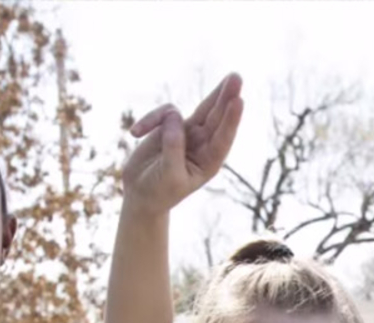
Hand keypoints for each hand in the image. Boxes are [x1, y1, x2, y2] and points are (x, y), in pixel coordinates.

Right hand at [121, 74, 243, 216]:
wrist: (141, 194)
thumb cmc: (159, 191)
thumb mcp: (168, 175)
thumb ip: (173, 148)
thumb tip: (174, 117)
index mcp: (210, 162)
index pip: (222, 139)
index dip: (231, 120)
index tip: (238, 101)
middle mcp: (204, 145)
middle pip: (218, 117)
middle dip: (227, 97)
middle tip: (237, 77)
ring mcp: (188, 133)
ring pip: (203, 108)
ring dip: (212, 95)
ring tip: (225, 80)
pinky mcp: (170, 126)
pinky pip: (166, 113)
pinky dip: (150, 118)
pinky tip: (135, 134)